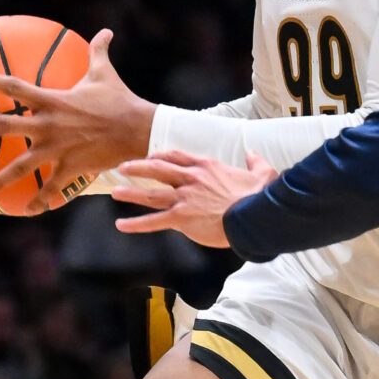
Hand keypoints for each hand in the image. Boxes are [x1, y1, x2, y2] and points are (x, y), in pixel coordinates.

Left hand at [0, 28, 152, 207]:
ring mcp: (56, 149)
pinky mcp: (70, 168)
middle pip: (2, 126)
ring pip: (20, 167)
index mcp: (52, 100)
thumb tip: (106, 31)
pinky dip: (39, 201)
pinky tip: (26, 211)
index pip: (15, 86)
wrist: (139, 130)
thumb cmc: (121, 100)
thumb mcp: (106, 73)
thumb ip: (99, 52)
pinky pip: (51, 188)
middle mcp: (47, 125)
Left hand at [110, 149, 278, 248]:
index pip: (178, 156)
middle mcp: (191, 179)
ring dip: (131, 193)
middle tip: (122, 168)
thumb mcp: (262, 173)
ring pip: (151, 194)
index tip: (152, 157)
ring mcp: (185, 198)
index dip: (162, 156)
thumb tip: (253, 154)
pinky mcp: (182, 218)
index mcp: (207, 167)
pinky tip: (122, 225)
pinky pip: (154, 221)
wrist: (255, 216)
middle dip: (138, 167)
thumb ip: (255, 162)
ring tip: (116, 192)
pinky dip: (137, 224)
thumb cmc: (260, 197)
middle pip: (158, 169)